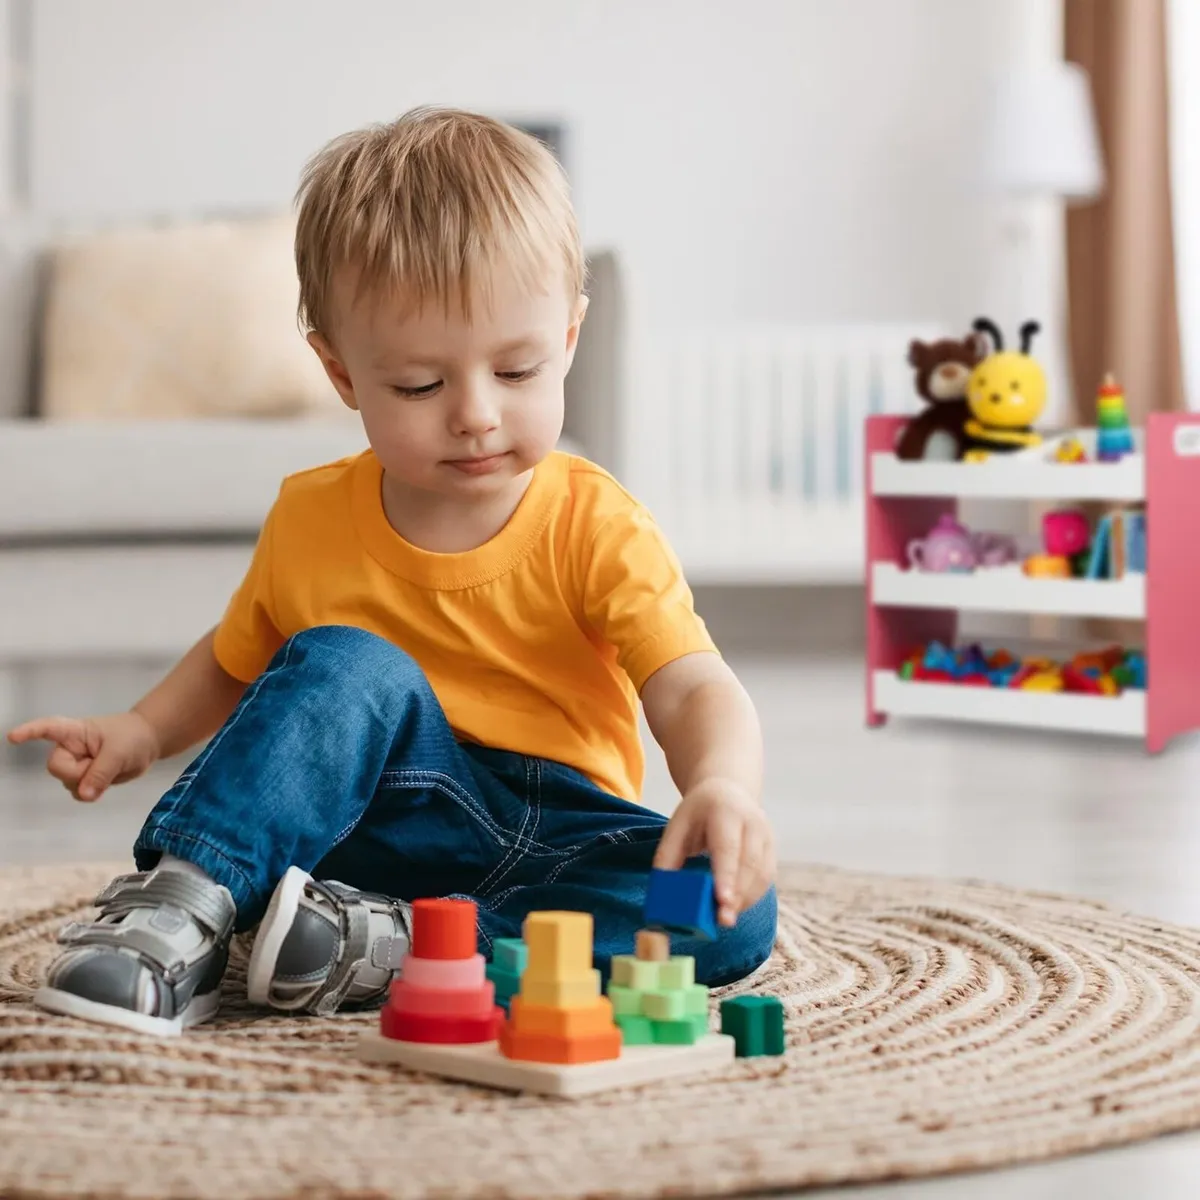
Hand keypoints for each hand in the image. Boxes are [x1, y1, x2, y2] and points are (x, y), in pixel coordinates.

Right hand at [6, 711, 160, 801]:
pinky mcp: (84, 778)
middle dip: (78, 773)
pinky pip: (79, 792)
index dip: (30, 732)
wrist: (147, 743)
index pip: (48, 729)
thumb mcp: (120, 752)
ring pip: (69, 783)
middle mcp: (69, 748)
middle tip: (103, 764)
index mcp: (74, 732)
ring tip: (108, 768)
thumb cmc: (132, 737)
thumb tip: (84, 795)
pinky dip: (92, 792)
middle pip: (57, 768)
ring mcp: (75, 764)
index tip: (13, 738)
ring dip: (89, 783)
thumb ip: (101, 772)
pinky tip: (104, 781)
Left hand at [653, 780, 775, 927]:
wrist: (727, 791)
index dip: (726, 875)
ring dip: (745, 899)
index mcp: (725, 812)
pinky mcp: (772, 849)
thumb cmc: (698, 812)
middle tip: (723, 920)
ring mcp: (767, 835)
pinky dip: (751, 896)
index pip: (728, 847)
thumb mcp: (677, 825)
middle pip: (750, 863)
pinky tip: (735, 907)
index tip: (722, 900)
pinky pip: (766, 878)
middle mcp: (752, 822)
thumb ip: (668, 856)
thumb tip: (661, 892)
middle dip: (738, 894)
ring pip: (762, 874)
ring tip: (725, 917)